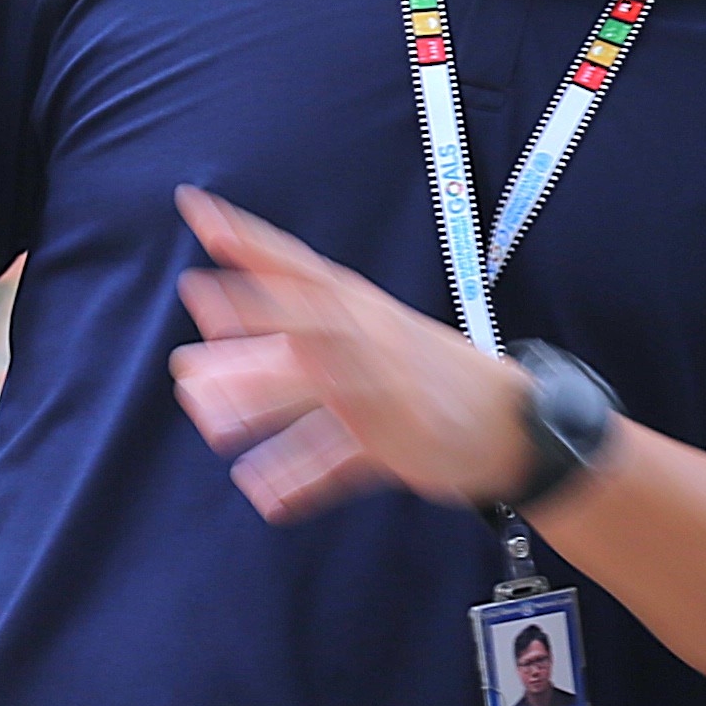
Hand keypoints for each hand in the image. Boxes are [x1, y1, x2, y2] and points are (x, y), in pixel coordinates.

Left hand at [164, 188, 534, 516]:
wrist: (509, 420)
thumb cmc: (421, 374)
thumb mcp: (367, 338)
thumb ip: (288, 345)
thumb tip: (197, 363)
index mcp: (360, 307)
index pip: (295, 265)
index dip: (247, 239)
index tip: (197, 209)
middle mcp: (370, 339)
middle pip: (306, 318)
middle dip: (254, 309)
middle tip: (196, 306)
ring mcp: (385, 389)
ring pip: (318, 388)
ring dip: (263, 402)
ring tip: (211, 425)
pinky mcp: (398, 441)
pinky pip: (344, 460)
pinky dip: (304, 480)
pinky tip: (265, 497)